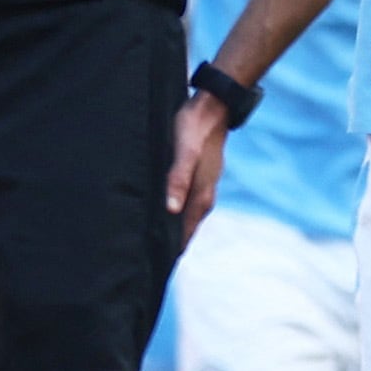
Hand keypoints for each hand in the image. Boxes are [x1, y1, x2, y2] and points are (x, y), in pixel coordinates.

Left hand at [163, 92, 227, 247]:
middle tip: (158, 258)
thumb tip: (171, 209)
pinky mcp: (202, 173)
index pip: (186, 229)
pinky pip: (190, 199)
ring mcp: (205, 182)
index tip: (162, 264)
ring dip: (179, 226)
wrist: (213, 106)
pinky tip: (171, 209)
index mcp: (201, 192)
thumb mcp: (183, 152)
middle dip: (176, 241)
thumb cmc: (194, 127)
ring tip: (163, 240)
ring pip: (190, 212)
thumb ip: (177, 179)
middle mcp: (205, 192)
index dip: (175, 246)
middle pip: (189, 224)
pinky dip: (180, 210)